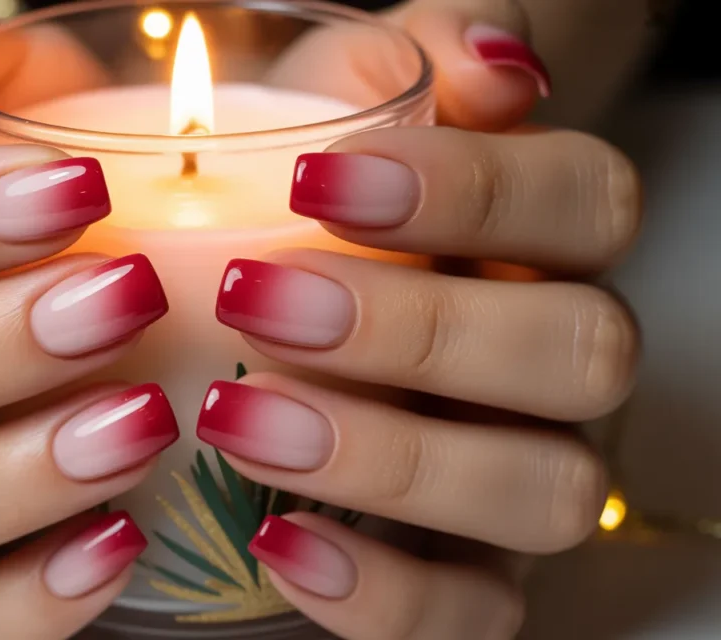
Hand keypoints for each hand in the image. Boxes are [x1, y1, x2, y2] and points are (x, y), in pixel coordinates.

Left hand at [201, 110, 640, 639]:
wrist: (288, 299)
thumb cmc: (318, 199)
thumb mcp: (353, 108)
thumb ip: (417, 60)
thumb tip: (488, 63)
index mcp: (549, 241)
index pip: (580, 204)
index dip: (471, 190)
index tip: (318, 183)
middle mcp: (559, 359)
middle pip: (583, 352)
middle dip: (420, 329)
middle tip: (256, 300)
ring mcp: (527, 469)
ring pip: (544, 492)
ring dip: (394, 461)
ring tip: (238, 417)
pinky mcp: (475, 573)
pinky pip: (476, 614)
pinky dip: (383, 592)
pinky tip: (277, 543)